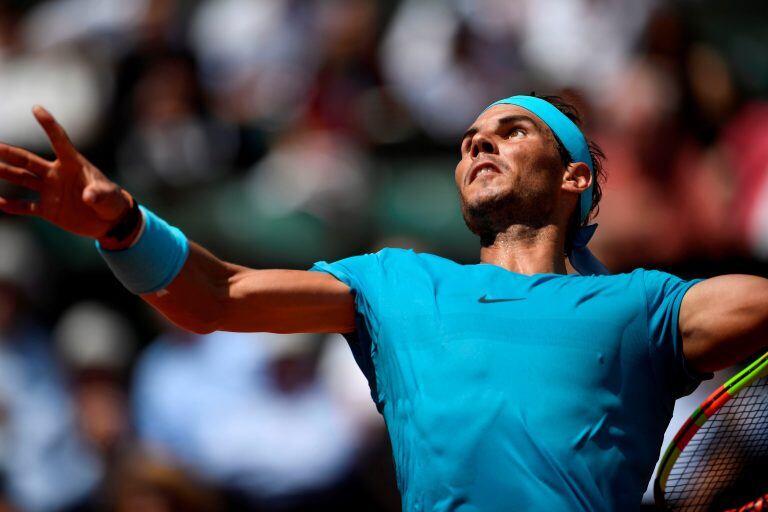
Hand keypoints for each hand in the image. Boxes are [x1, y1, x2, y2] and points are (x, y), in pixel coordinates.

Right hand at [0, 106, 130, 238]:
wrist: (110, 221)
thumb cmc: (111, 201)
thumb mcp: (108, 196)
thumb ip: (98, 194)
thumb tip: (88, 196)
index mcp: (73, 164)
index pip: (59, 140)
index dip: (49, 125)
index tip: (36, 108)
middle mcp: (57, 174)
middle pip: (28, 160)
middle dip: (9, 152)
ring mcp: (51, 191)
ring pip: (22, 179)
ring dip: (5, 173)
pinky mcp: (49, 209)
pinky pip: (26, 206)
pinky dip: (12, 205)